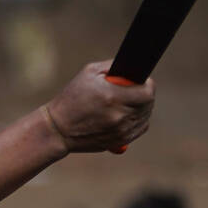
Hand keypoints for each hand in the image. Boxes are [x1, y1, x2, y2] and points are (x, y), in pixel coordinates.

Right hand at [40, 62, 155, 154]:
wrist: (59, 129)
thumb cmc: (71, 98)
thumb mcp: (88, 73)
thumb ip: (112, 67)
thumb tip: (131, 66)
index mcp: (112, 97)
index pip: (147, 92)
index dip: (147, 84)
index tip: (143, 81)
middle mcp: (119, 115)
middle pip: (148, 104)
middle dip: (144, 94)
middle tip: (135, 90)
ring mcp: (121, 131)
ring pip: (145, 116)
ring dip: (141, 107)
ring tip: (128, 102)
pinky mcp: (120, 141)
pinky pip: (140, 129)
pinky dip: (138, 120)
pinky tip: (126, 114)